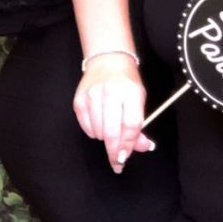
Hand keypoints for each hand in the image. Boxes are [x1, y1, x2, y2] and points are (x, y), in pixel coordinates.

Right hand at [73, 55, 153, 172]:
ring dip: (105, 139)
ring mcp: (92, 95)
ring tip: (110, 129)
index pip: (130, 125)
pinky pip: (86, 127)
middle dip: (114, 151)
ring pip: (98, 132)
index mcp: (131, 91)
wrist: (108, 60)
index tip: (125, 158)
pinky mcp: (79, 100)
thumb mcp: (139, 99)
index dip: (128, 145)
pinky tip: (100, 122)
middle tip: (117, 161)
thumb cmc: (126, 82)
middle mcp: (110, 92)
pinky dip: (94, 131)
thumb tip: (143, 147)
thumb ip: (139, 125)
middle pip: (112, 132)